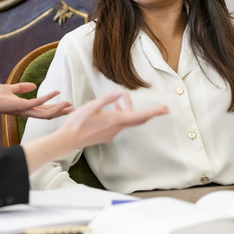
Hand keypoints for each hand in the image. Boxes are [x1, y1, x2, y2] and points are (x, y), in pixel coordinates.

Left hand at [0, 82, 72, 119]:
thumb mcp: (10, 89)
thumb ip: (22, 87)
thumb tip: (33, 85)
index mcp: (26, 108)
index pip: (45, 109)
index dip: (56, 108)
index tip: (68, 105)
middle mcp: (27, 111)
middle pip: (49, 114)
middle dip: (62, 112)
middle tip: (75, 110)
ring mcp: (25, 110)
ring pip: (46, 113)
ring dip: (58, 108)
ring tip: (70, 104)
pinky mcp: (21, 106)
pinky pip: (38, 102)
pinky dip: (48, 97)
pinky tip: (56, 92)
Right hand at [21, 92, 167, 173]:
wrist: (68, 140)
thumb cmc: (77, 122)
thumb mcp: (90, 107)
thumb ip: (106, 99)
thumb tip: (120, 93)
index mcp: (115, 120)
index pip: (139, 116)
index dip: (153, 112)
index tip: (165, 110)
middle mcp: (116, 128)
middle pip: (138, 120)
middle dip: (150, 113)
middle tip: (162, 109)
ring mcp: (112, 133)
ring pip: (127, 120)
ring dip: (130, 110)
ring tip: (125, 98)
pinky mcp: (107, 135)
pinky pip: (120, 124)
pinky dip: (122, 114)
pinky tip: (114, 108)